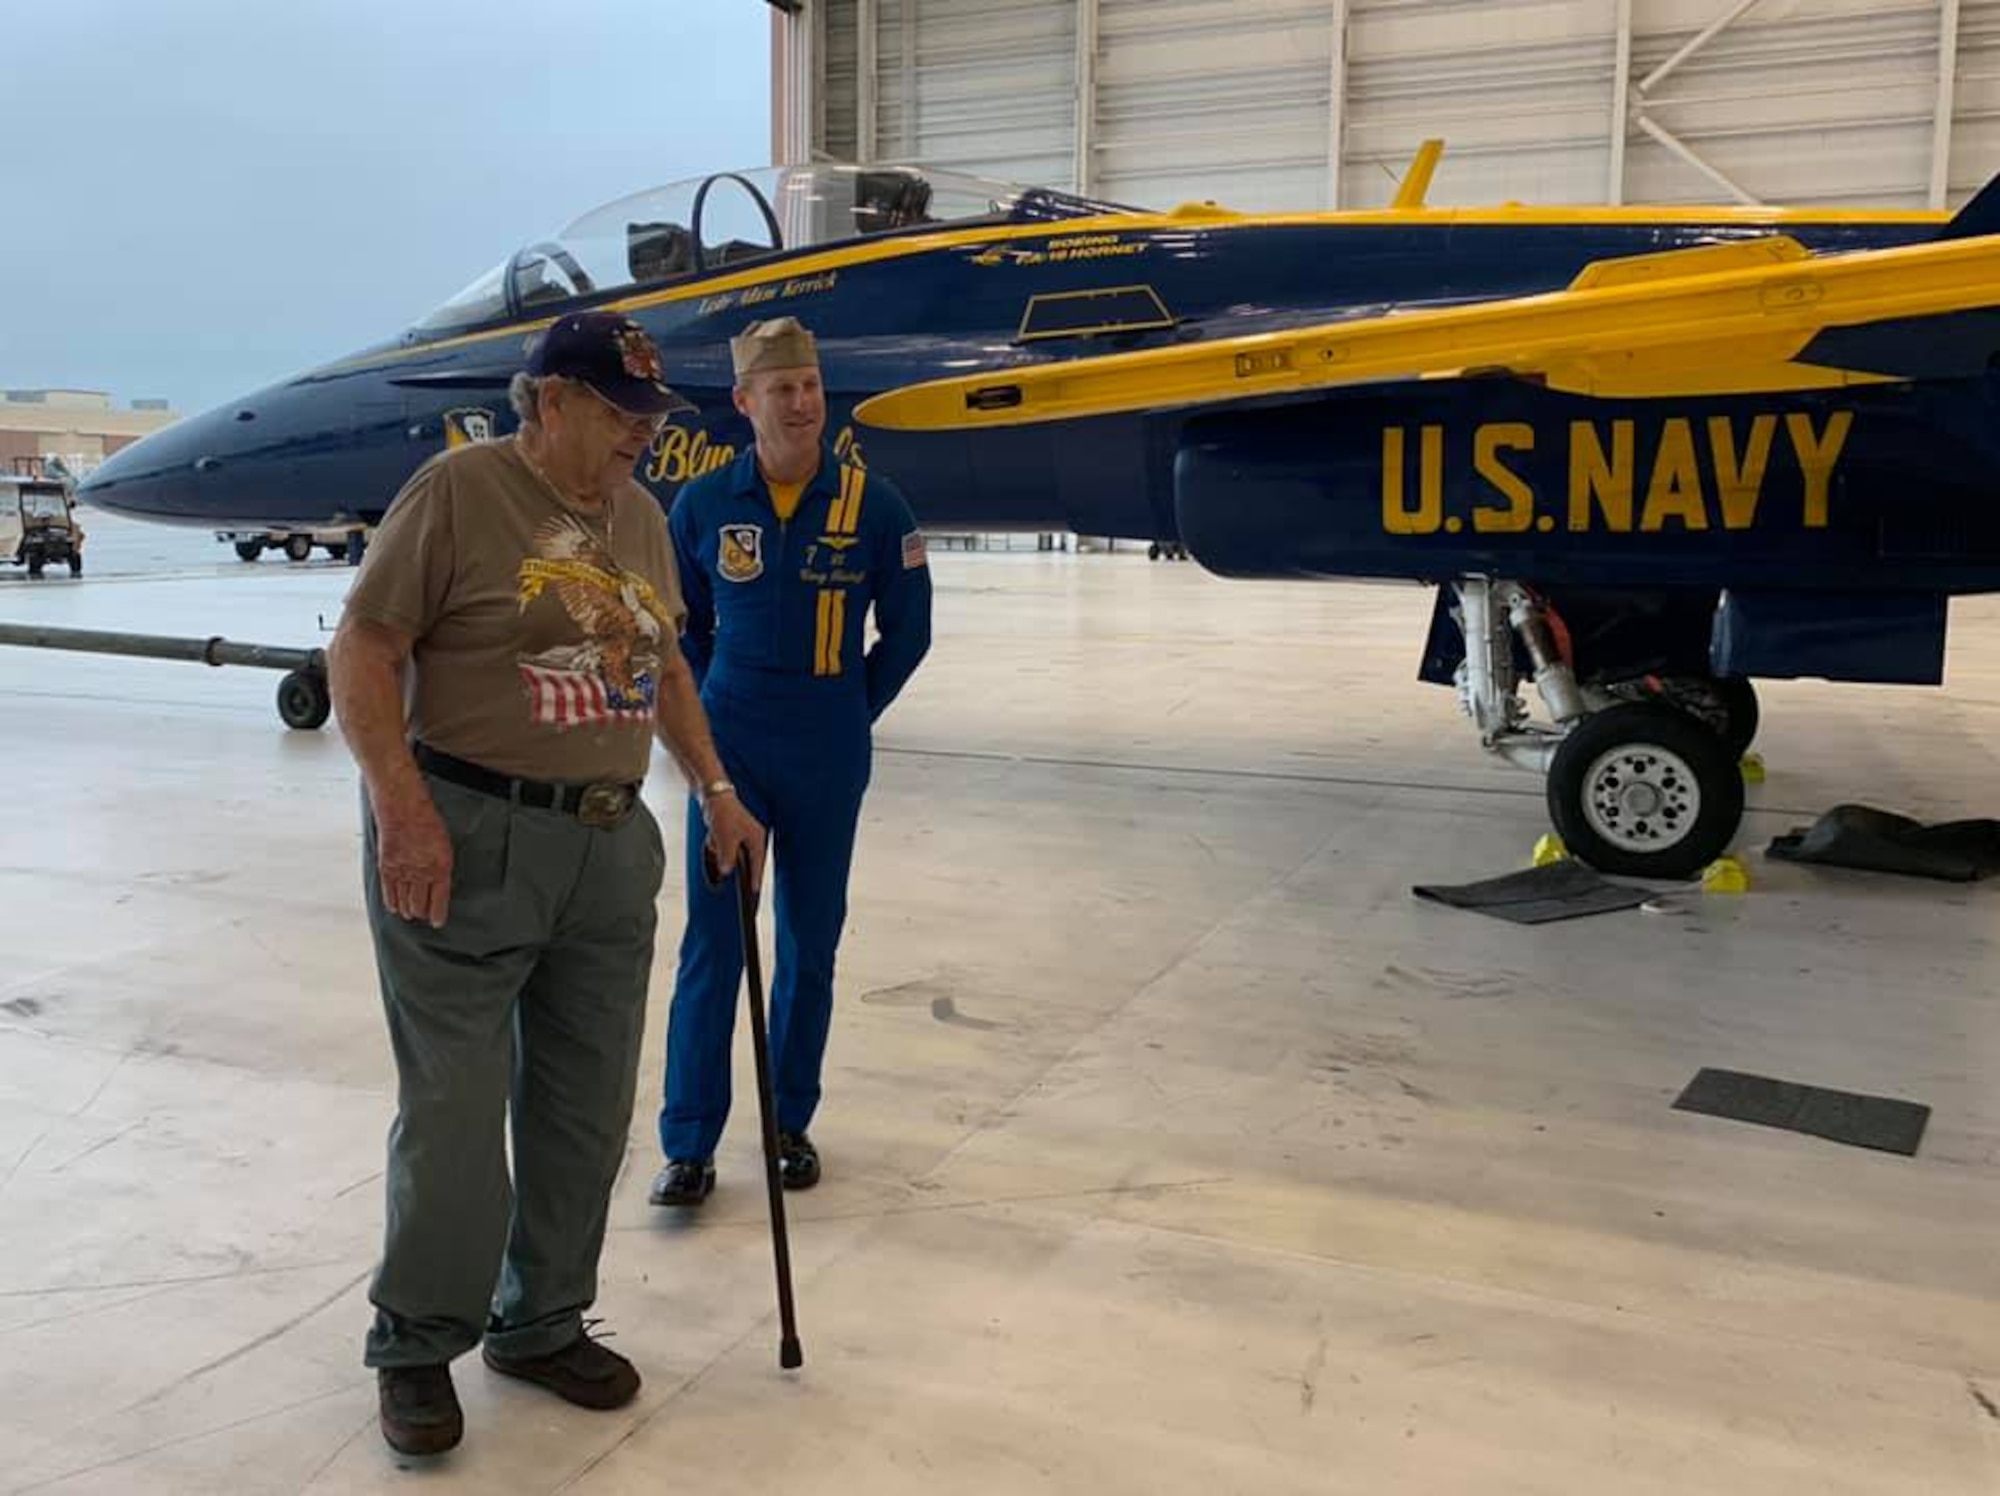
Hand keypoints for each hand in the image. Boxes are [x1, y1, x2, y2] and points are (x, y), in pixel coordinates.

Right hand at [374, 789, 453, 927]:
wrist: (403, 807)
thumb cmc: (427, 821)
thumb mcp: (444, 844)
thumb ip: (441, 865)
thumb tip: (439, 883)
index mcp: (441, 866)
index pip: (439, 899)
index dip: (437, 914)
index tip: (437, 923)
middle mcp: (422, 872)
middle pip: (420, 904)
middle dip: (422, 912)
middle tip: (423, 916)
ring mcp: (402, 871)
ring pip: (404, 901)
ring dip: (408, 910)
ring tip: (410, 914)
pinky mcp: (386, 867)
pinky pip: (389, 892)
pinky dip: (392, 902)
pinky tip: (395, 908)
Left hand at [704, 794, 767, 892]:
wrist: (714, 797)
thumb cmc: (724, 815)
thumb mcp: (726, 839)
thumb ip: (727, 858)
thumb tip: (726, 872)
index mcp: (757, 839)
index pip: (758, 864)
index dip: (755, 878)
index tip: (754, 892)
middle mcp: (753, 838)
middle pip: (745, 860)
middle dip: (732, 861)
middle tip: (733, 875)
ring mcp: (742, 836)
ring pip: (732, 854)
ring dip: (721, 850)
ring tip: (715, 837)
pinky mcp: (732, 834)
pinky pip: (725, 847)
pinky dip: (717, 844)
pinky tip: (713, 835)